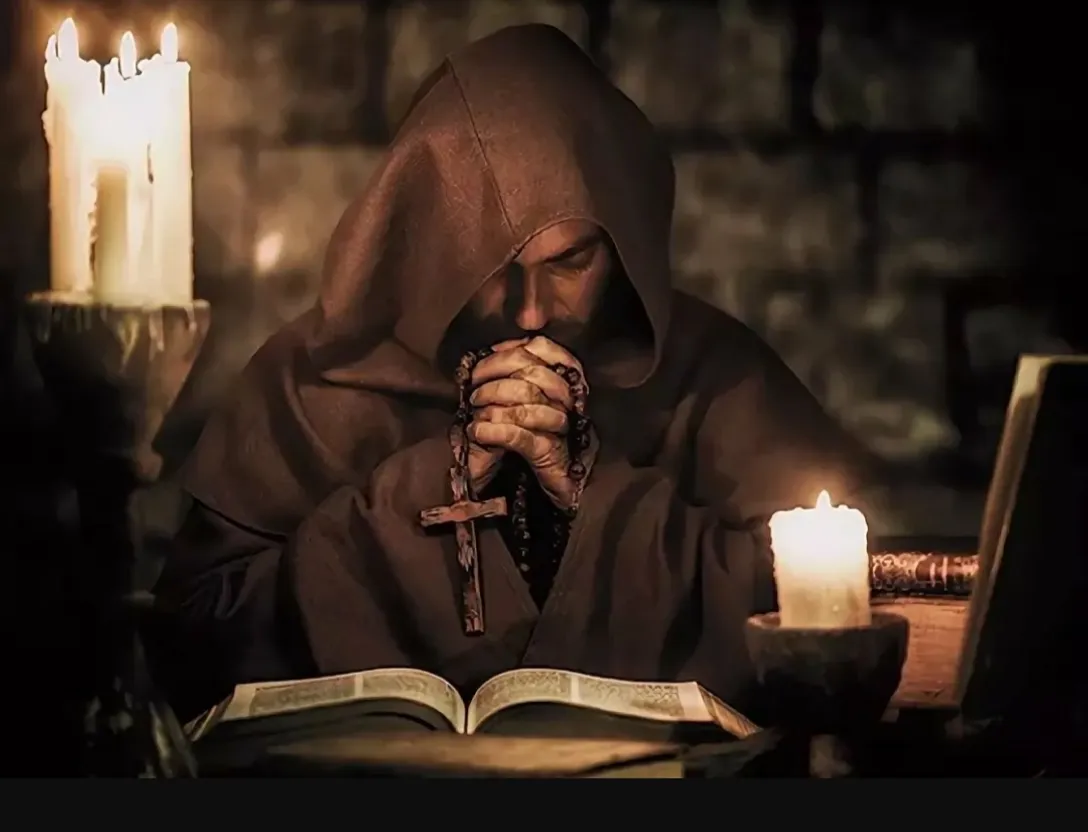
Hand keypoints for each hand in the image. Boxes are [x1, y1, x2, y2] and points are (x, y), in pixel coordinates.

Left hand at [468, 336, 596, 510]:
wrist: (532, 494)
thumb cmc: (517, 444)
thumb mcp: (511, 404)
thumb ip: (510, 376)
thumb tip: (492, 351)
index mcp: (561, 381)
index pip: (544, 349)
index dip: (510, 350)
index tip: (483, 360)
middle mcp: (568, 401)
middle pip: (534, 372)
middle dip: (496, 375)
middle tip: (474, 389)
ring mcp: (562, 429)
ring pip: (528, 402)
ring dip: (493, 401)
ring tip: (476, 410)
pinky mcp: (551, 456)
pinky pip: (521, 436)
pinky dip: (494, 430)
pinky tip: (478, 431)